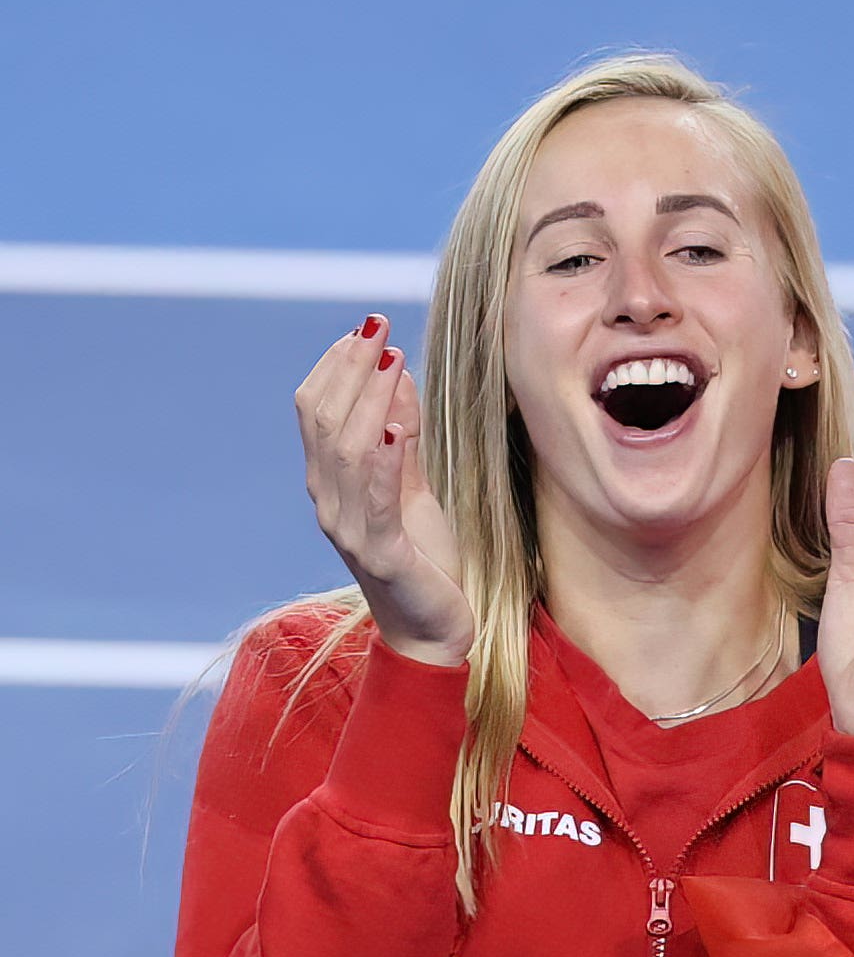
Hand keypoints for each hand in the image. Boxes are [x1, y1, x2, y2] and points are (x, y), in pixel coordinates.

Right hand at [294, 317, 463, 663]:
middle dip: (350, 369)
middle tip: (376, 328)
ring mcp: (348, 528)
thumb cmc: (424, 558)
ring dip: (368, 400)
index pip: (316, 411)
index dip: (338, 366)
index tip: (366, 327)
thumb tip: (396, 371)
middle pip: (323, 421)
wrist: (435, 629)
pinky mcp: (380, 554)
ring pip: (344, 451)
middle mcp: (328, 500)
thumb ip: (403, 435)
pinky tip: (396, 428)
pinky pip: (374, 499)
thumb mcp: (414, 485)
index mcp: (331, 482)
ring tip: (391, 361)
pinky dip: (384, 460)